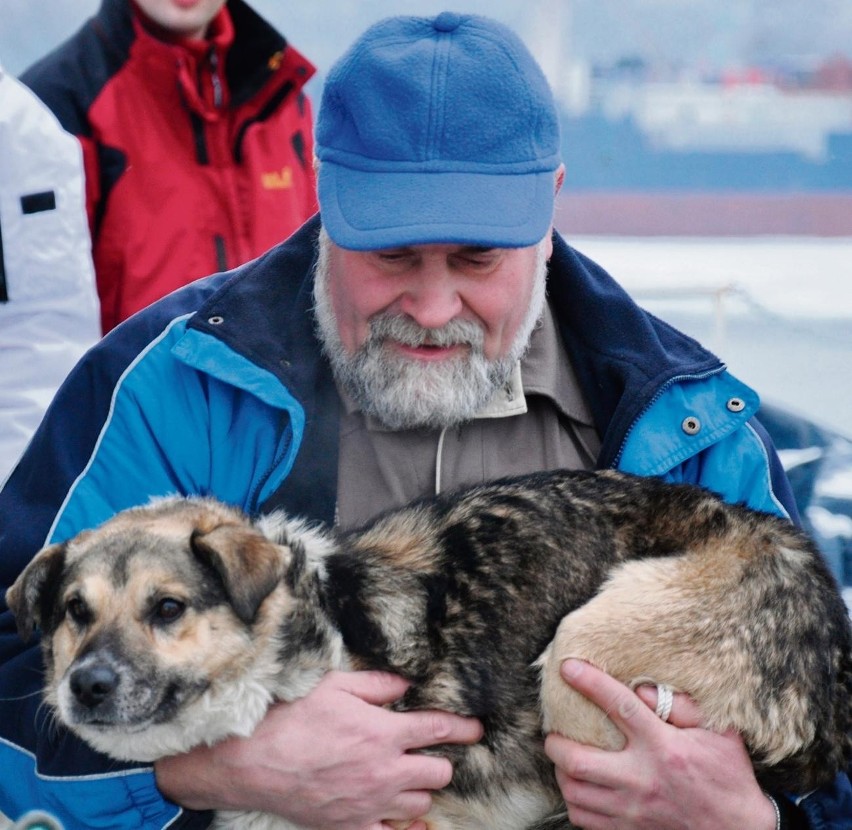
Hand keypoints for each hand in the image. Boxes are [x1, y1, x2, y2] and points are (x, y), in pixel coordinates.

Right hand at [155, 670, 482, 828]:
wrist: (253, 761)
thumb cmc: (293, 717)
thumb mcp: (336, 685)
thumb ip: (377, 684)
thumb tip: (406, 685)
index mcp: (384, 732)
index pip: (439, 729)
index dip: (463, 728)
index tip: (476, 728)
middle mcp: (385, 771)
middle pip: (438, 772)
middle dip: (440, 759)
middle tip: (427, 750)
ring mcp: (370, 802)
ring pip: (420, 804)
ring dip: (420, 789)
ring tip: (409, 776)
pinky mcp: (352, 825)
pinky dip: (401, 826)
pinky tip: (403, 818)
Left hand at [543, 660, 777, 829]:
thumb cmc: (728, 775)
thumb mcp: (718, 732)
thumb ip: (682, 706)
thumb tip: (642, 687)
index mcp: (663, 746)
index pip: (618, 706)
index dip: (589, 682)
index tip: (567, 667)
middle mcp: (642, 778)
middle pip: (578, 761)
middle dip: (556, 743)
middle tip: (552, 732)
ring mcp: (633, 810)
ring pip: (575, 792)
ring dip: (561, 772)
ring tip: (563, 758)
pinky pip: (584, 819)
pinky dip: (574, 801)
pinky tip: (579, 787)